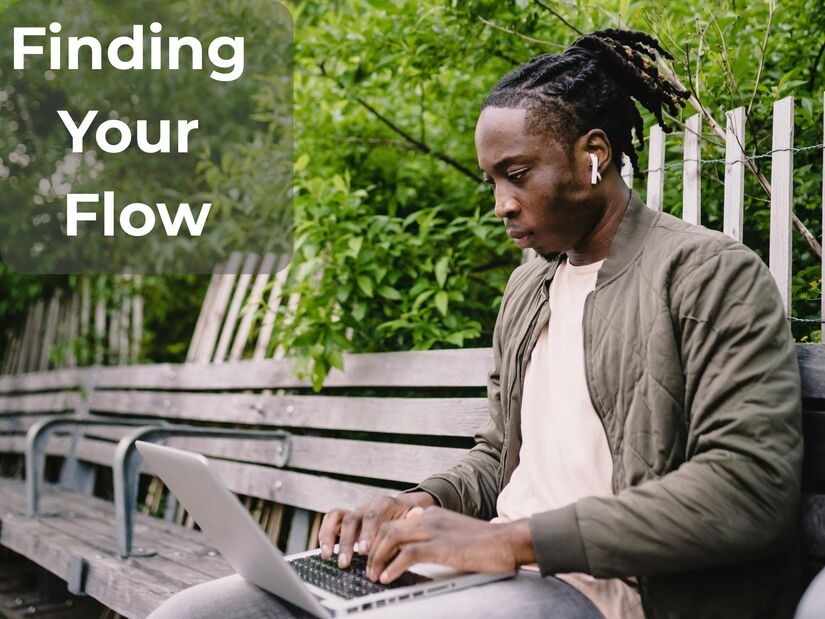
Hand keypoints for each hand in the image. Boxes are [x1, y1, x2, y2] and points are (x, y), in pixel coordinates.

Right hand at [318, 491, 435, 567]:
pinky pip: (331, 520)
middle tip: (345, 562)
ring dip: (330, 537)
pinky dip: (325, 534)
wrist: (405, 508)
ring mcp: (355, 512)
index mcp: (385, 503)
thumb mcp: (415, 516)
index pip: (373, 516)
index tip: (364, 551)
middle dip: (347, 542)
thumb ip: (413, 517)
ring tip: (328, 557)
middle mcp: (367, 506)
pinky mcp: (347, 519)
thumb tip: (417, 514)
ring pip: (337, 518)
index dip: (367, 533)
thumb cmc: (409, 517)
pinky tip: (324, 552)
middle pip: (352, 519)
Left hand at [365, 506, 534, 583]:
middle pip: (387, 529)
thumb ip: (434, 531)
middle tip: (369, 570)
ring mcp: (434, 531)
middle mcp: (428, 518)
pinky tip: (388, 577)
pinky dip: (393, 566)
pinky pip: (408, 554)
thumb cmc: (485, 543)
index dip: (379, 541)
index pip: (394, 523)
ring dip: (378, 558)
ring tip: (374, 576)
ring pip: (391, 538)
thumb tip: (414, 536)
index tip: (372, 557)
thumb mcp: (454, 531)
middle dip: (373, 550)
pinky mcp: (441, 546)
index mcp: (431, 515)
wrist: (508, 541)